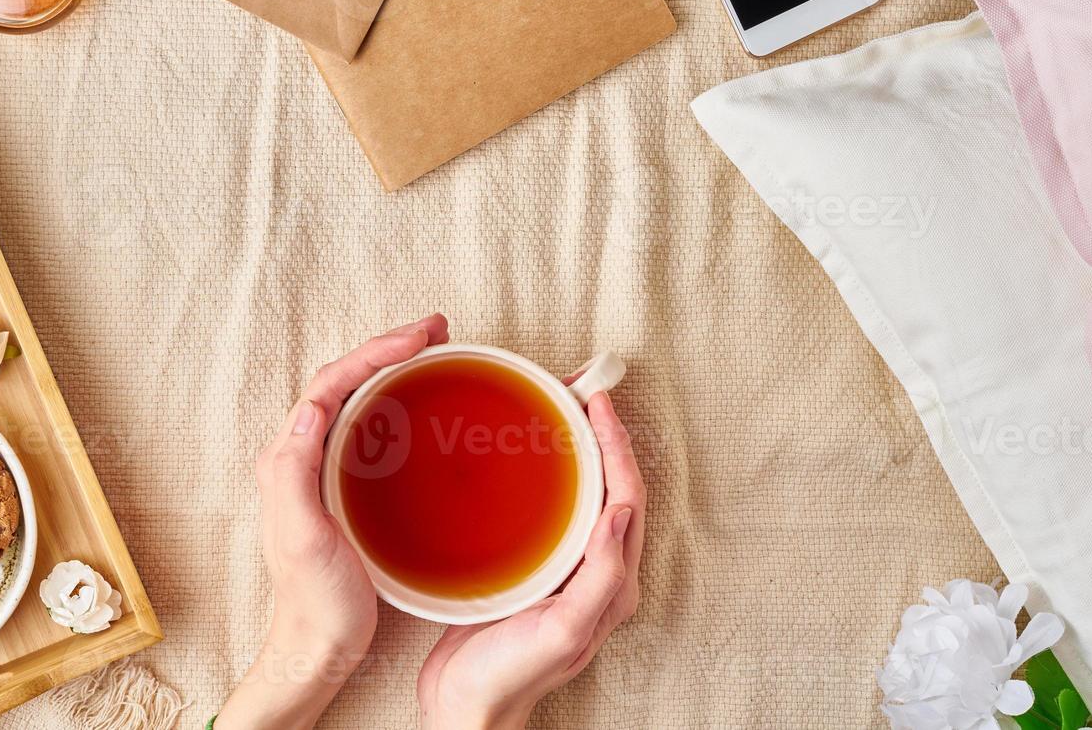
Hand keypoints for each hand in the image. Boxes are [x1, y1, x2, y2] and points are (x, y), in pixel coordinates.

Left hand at [216, 314, 449, 729]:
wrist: (319, 647)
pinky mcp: (347, 486)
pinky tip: (423, 401)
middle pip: (345, 379)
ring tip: (434, 347)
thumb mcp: (300, 539)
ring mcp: (324, 469)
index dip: (374, 353)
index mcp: (289, 459)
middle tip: (436, 330)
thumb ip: (294, 474)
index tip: (418, 340)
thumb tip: (311, 409)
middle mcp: (301, 455)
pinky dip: (397, 400)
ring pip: (357, 397)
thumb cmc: (314, 601)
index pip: (331, 384)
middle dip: (388, 347)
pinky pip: (371, 426)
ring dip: (393, 366)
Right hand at [416, 389, 644, 729]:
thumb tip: (621, 512)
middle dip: (602, 437)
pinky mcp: (534, 569)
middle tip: (578, 392)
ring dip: (577, 450)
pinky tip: (524, 458)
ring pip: (583, 494)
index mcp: (610, 582)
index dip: (616, 445)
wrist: (465, 707)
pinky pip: (551, 509)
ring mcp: (564, 568)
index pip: (626, 496)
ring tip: (558, 411)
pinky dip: (547, 474)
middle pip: (611, 487)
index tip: (596, 403)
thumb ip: (600, 576)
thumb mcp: (563, 630)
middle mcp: (595, 571)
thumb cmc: (511, 675)